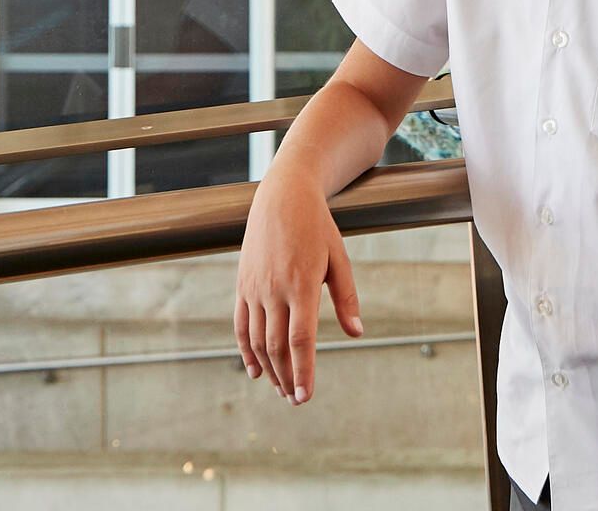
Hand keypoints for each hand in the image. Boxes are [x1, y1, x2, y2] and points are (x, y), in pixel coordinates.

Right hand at [235, 167, 363, 403]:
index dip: (303, 370)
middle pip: (276, 347)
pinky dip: (246, 352)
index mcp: (302, 283)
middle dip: (287, 377)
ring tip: (282, 388)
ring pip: (257, 341)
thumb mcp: (339, 257)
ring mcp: (254, 289)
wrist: (282, 197)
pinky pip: (240, 327)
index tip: (306, 396)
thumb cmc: (318, 227)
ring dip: (269, 369)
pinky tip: (256, 371)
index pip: (300, 339)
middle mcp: (273, 290)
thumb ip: (347, 297)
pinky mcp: (242, 287)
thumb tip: (357, 333)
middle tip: (296, 399)